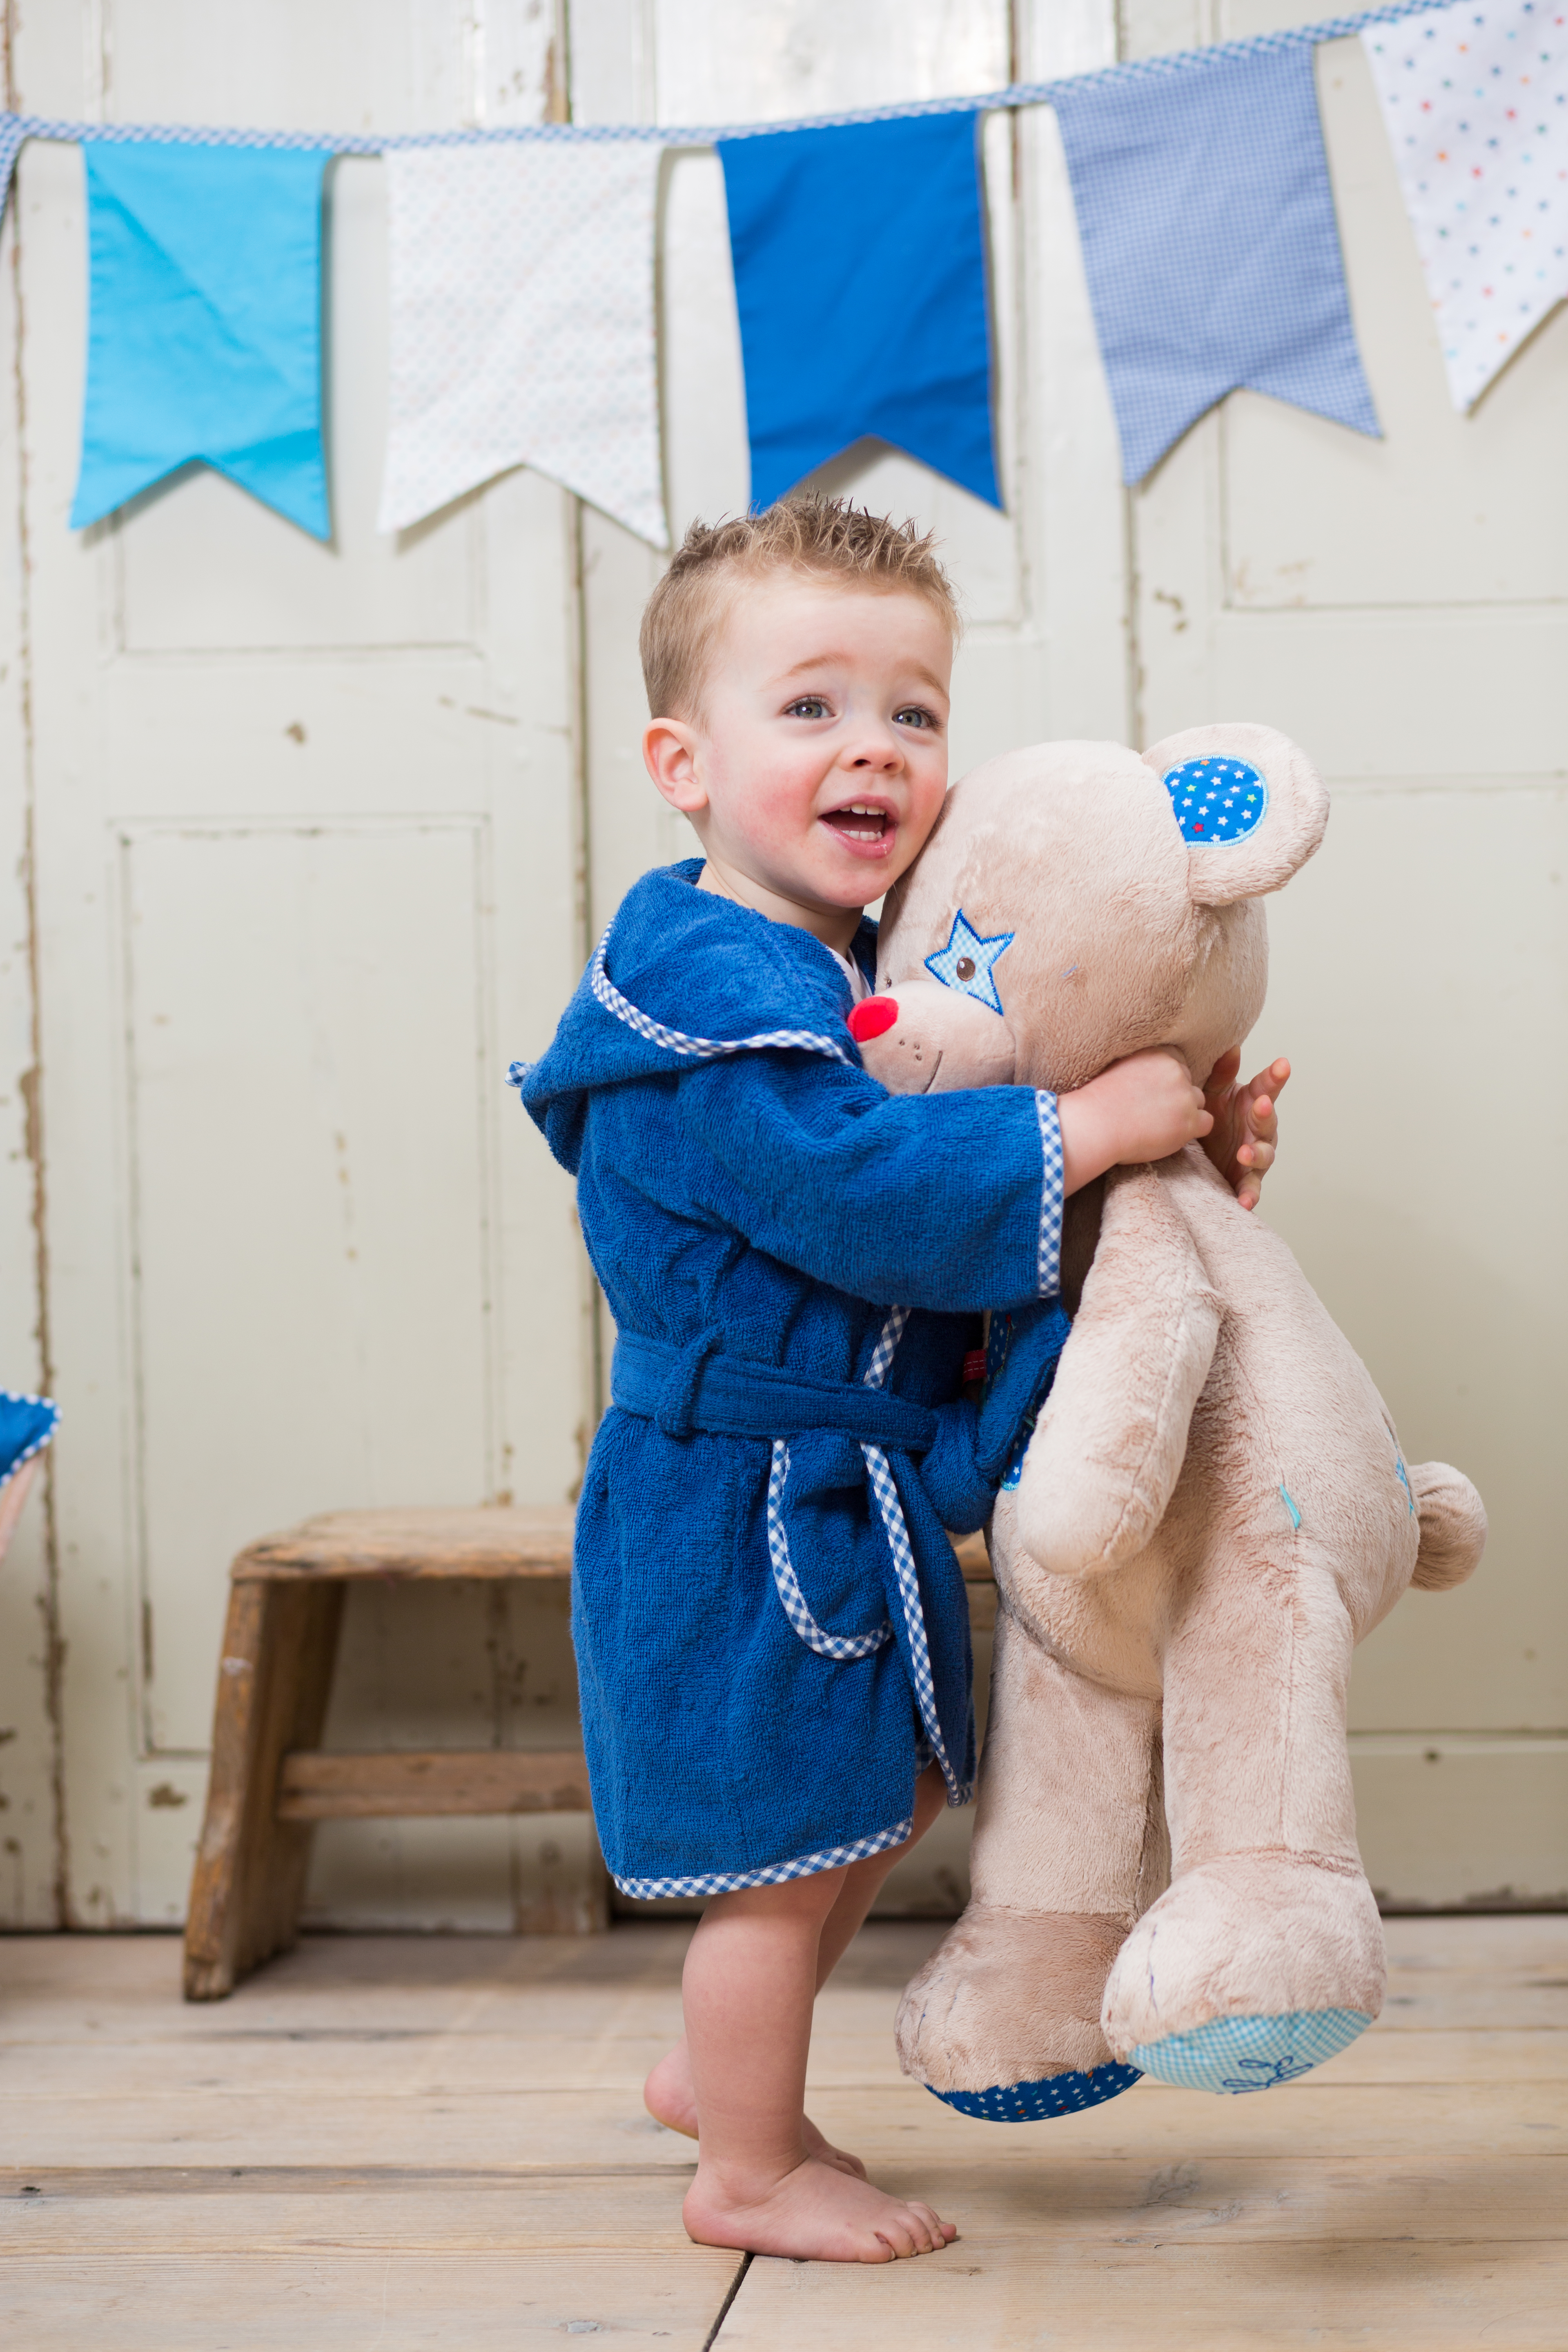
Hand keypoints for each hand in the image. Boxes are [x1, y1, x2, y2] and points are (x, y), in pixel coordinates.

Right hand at [1058, 1048, 1211, 1196]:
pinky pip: (1206, 1123)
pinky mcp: (1189, 1121)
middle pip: (1189, 1083)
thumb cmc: (1098, 1101)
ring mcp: (1184, 1096)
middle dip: (1177, 1097)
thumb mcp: (1120, 1066)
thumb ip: (1142, 1065)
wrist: (1095, 1124)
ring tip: (1159, 1124)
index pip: (1178, 1063)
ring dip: (1185, 1113)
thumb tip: (1149, 1073)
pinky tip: (1171, 1134)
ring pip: (1198, 1102)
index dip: (1167, 1080)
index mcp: (1159, 1053)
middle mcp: (1175, 1070)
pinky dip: (1192, 1130)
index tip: (1152, 1093)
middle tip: (1153, 1112)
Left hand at [1201, 1047, 1288, 1210]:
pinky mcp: (1246, 1180)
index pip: (1267, 1087)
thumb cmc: (1212, 1115)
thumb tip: (1230, 1047)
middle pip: (1268, 1121)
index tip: (1282, 1064)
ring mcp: (1255, 1155)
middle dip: (1266, 1113)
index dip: (1275, 1077)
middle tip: (1261, 1104)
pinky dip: (1250, 1196)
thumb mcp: (1213, 1092)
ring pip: (1264, 1156)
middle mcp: (1259, 1129)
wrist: (1197, 1149)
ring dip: (1256, 1155)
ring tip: (1244, 1153)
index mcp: (1253, 1103)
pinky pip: (1251, 1189)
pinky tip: (1244, 1202)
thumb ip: (1222, 1073)